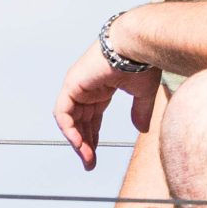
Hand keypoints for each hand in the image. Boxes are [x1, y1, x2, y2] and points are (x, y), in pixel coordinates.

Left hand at [53, 40, 160, 171]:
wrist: (136, 45)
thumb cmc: (141, 61)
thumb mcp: (143, 93)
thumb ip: (140, 111)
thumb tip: (141, 129)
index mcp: (101, 87)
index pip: (92, 118)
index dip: (93, 137)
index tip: (95, 154)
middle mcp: (86, 87)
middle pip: (80, 122)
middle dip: (85, 144)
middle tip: (90, 162)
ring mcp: (77, 85)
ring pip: (69, 120)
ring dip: (77, 141)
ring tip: (86, 158)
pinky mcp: (71, 84)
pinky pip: (63, 113)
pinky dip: (69, 130)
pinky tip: (79, 144)